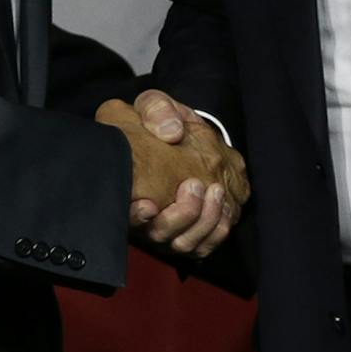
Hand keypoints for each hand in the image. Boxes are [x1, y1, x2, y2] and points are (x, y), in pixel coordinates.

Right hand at [95, 91, 247, 257]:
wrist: (180, 136)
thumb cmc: (161, 123)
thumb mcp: (153, 105)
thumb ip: (156, 110)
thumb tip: (171, 132)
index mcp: (130, 188)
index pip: (126, 214)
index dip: (135, 216)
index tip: (147, 204)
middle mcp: (148, 215)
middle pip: (160, 234)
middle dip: (180, 215)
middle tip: (193, 186)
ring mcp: (171, 228)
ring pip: (185, 243)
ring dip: (203, 220)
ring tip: (215, 191)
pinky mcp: (195, 233)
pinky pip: (205, 246)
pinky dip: (217, 231)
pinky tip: (225, 207)